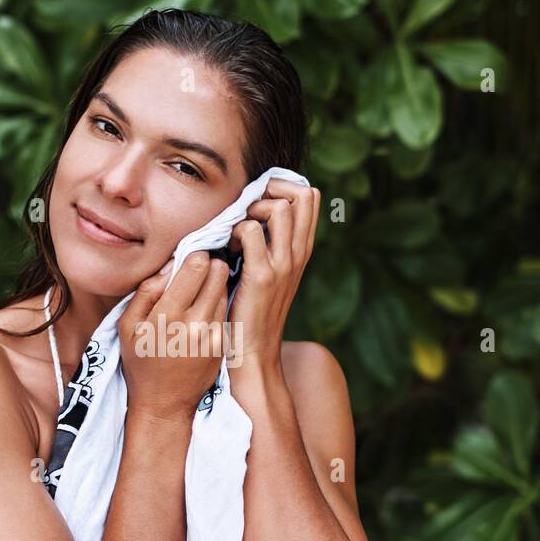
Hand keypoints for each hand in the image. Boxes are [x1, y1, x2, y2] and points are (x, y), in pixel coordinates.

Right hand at [119, 252, 230, 421]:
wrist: (164, 403)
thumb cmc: (141, 362)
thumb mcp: (128, 326)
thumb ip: (146, 292)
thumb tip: (170, 265)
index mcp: (169, 315)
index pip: (197, 265)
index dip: (194, 255)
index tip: (188, 258)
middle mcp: (196, 322)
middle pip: (218, 271)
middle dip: (209, 265)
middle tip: (196, 271)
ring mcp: (214, 334)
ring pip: (224, 288)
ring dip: (213, 285)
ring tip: (196, 294)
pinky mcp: (224, 343)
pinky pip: (225, 310)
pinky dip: (215, 305)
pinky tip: (200, 315)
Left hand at [227, 179, 320, 374]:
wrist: (254, 352)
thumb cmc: (253, 311)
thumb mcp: (272, 273)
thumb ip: (271, 244)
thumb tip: (255, 213)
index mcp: (302, 250)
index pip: (310, 196)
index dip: (282, 188)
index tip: (259, 205)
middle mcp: (298, 254)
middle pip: (301, 194)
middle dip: (270, 191)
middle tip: (248, 214)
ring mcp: (283, 265)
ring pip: (278, 207)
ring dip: (252, 210)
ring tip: (239, 233)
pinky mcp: (262, 276)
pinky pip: (251, 231)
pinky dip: (236, 232)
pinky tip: (230, 251)